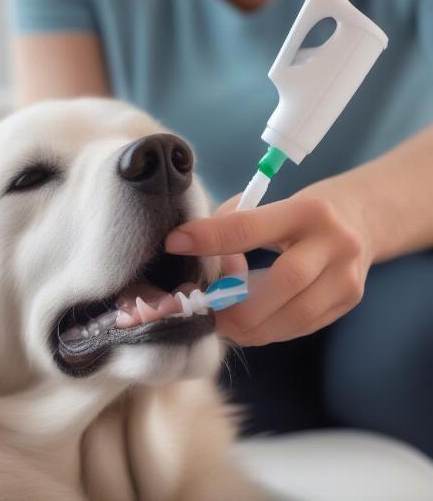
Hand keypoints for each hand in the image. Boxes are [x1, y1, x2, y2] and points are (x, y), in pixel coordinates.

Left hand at [165, 180, 374, 345]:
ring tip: (224, 323)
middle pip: (282, 282)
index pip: (250, 227)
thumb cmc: (298, 213)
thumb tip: (199, 263)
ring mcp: (347, 277)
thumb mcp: (270, 206)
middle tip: (206, 310)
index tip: (175, 244)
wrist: (360, 221)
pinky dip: (268, 330)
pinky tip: (250, 324)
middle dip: (237, 303)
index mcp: (306, 210)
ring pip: (294, 315)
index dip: (209, 238)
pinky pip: (300, 326)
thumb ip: (233, 227)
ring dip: (251, 326)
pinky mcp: (349, 302)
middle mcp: (335, 243)